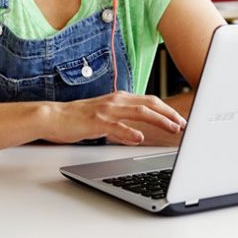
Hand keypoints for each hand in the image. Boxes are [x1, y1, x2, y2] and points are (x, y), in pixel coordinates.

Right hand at [45, 92, 186, 144]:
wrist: (54, 116)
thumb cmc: (78, 118)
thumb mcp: (105, 118)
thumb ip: (122, 122)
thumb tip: (138, 133)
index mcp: (119, 98)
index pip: (150, 101)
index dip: (167, 110)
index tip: (180, 120)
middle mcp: (116, 100)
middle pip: (150, 104)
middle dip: (169, 114)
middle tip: (183, 124)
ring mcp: (107, 110)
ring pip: (139, 112)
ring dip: (159, 120)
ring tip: (172, 129)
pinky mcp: (96, 121)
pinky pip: (116, 126)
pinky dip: (129, 132)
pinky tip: (139, 139)